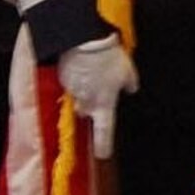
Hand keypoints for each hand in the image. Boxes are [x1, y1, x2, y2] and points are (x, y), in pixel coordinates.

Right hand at [58, 34, 137, 158]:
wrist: (86, 41)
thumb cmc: (109, 58)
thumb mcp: (127, 71)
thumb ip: (129, 84)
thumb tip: (131, 89)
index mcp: (104, 104)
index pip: (104, 132)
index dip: (104, 145)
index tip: (103, 154)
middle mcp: (87, 102)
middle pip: (86, 112)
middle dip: (90, 106)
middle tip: (96, 91)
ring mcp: (73, 91)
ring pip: (77, 97)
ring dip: (82, 90)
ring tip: (89, 73)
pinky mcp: (63, 78)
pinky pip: (68, 81)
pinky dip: (74, 76)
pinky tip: (80, 64)